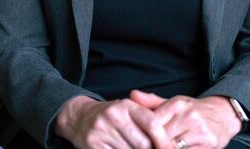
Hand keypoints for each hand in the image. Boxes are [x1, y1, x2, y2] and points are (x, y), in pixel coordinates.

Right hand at [54, 95, 174, 148]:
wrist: (80, 117)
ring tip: (134, 148)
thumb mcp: (130, 109)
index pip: (152, 123)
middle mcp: (114, 115)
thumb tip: (169, 140)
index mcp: (127, 105)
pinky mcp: (93, 144)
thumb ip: (149, 117)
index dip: (164, 140)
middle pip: (143, 143)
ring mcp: (102, 130)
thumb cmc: (113, 115)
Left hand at [130, 91, 242, 148]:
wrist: (224, 114)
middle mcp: (189, 117)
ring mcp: (200, 132)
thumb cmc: (194, 110)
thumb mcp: (174, 102)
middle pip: (162, 137)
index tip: (135, 140)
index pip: (153, 123)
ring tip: (155, 148)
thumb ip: (152, 102)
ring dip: (163, 148)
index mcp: (178, 105)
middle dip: (152, 145)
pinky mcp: (209, 145)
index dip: (143, 134)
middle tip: (142, 146)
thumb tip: (132, 95)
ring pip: (173, 147)